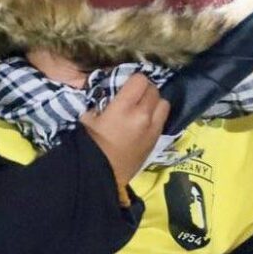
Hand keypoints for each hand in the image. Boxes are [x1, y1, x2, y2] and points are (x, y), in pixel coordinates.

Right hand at [80, 73, 168, 205]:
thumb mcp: (88, 117)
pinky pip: (163, 120)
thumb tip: (109, 92)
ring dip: (154, 102)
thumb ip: (102, 101)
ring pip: (164, 103)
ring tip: (143, 107)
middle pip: (154, 90)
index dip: (133, 80)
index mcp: (124, 108)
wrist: (100, 174)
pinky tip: (145, 121)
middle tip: (134, 95)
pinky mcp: (156, 141)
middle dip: (144, 89)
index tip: (126, 85)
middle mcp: (143, 116)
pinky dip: (156, 116)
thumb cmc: (90, 144)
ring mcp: (153, 129)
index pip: (140, 80)